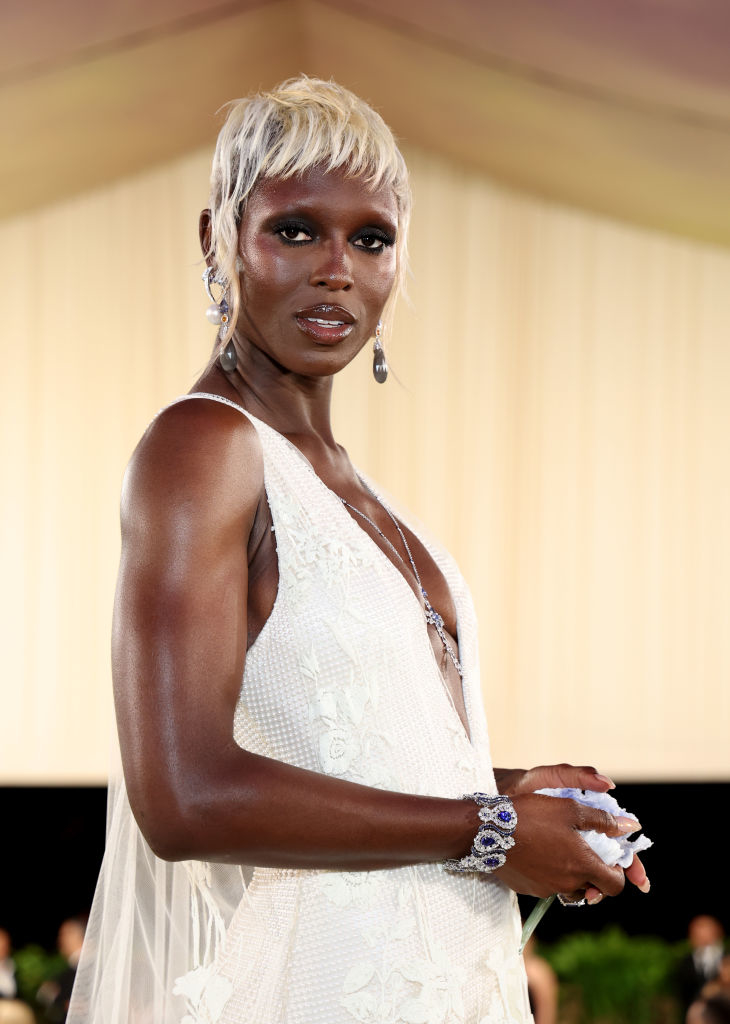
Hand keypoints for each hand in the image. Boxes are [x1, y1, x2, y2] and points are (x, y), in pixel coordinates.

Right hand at [494, 764, 649, 901]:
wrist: (487, 829)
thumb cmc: (532, 814)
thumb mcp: (570, 809)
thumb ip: (603, 820)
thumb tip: (631, 827)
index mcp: (583, 865)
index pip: (615, 885)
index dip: (618, 871)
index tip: (609, 855)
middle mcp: (568, 884)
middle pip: (593, 888)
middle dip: (594, 872)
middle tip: (583, 848)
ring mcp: (546, 889)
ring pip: (570, 888)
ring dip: (572, 874)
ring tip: (560, 848)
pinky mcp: (529, 889)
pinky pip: (548, 886)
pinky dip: (550, 873)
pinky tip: (539, 852)